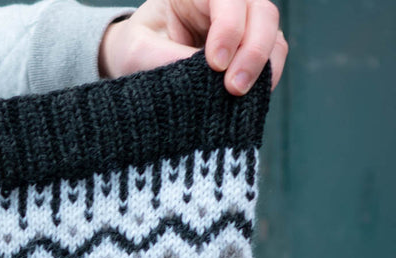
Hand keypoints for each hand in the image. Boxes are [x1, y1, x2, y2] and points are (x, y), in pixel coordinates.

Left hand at [99, 0, 286, 95]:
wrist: (136, 62)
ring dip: (264, 65)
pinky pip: (272, 58)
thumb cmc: (134, 50)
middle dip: (252, 50)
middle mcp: (227, 2)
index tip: (215, 65)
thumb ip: (165, 59)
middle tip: (234, 87)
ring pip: (272, 33)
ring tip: (241, 95)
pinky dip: (266, 76)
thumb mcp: (137, 52)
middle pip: (261, 12)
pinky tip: (250, 97)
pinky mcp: (249, 50)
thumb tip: (203, 78)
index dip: (228, 29)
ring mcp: (243, 24)